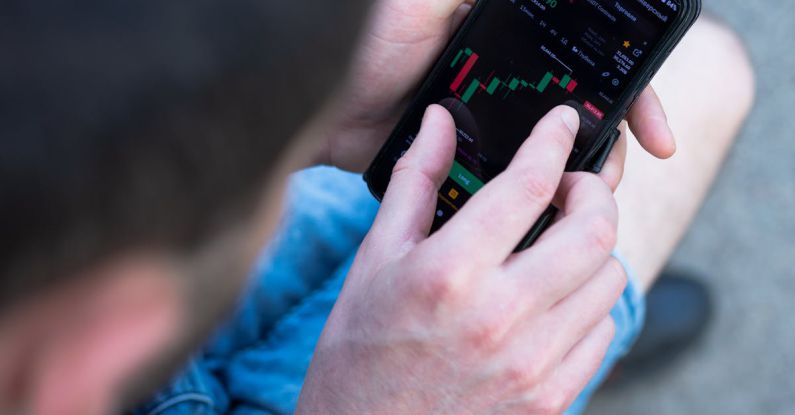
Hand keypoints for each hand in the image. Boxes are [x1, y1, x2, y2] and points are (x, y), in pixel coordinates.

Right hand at [298, 105, 625, 413]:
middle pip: (594, 228)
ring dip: (591, 248)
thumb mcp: (376, 259)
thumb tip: (440, 122)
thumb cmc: (360, 351)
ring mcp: (533, 363)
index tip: (561, 123)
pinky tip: (552, 300)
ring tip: (556, 246)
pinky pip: (602, 333)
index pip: (530, 185)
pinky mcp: (550, 398)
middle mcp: (501, 316)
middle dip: (593, 190)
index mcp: (450, 272)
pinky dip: (588, 304)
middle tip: (569, 186)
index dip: (553, 140)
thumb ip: (416, 182)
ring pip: (609, 278)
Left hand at [314, 0, 675, 173]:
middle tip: (607, 179)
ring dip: (573, 183)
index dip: (632, 94)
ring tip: (575, 204)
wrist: (309, 102)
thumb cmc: (361, 38)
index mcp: (511, 38)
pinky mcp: (458, 162)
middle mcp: (505, 79)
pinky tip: (536, 221)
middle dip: (606, 149)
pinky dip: (527, 205)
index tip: (655, 134)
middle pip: (580, 116)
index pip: (590, 62)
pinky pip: (506, 187)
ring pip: (549, 159)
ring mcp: (483, 124)